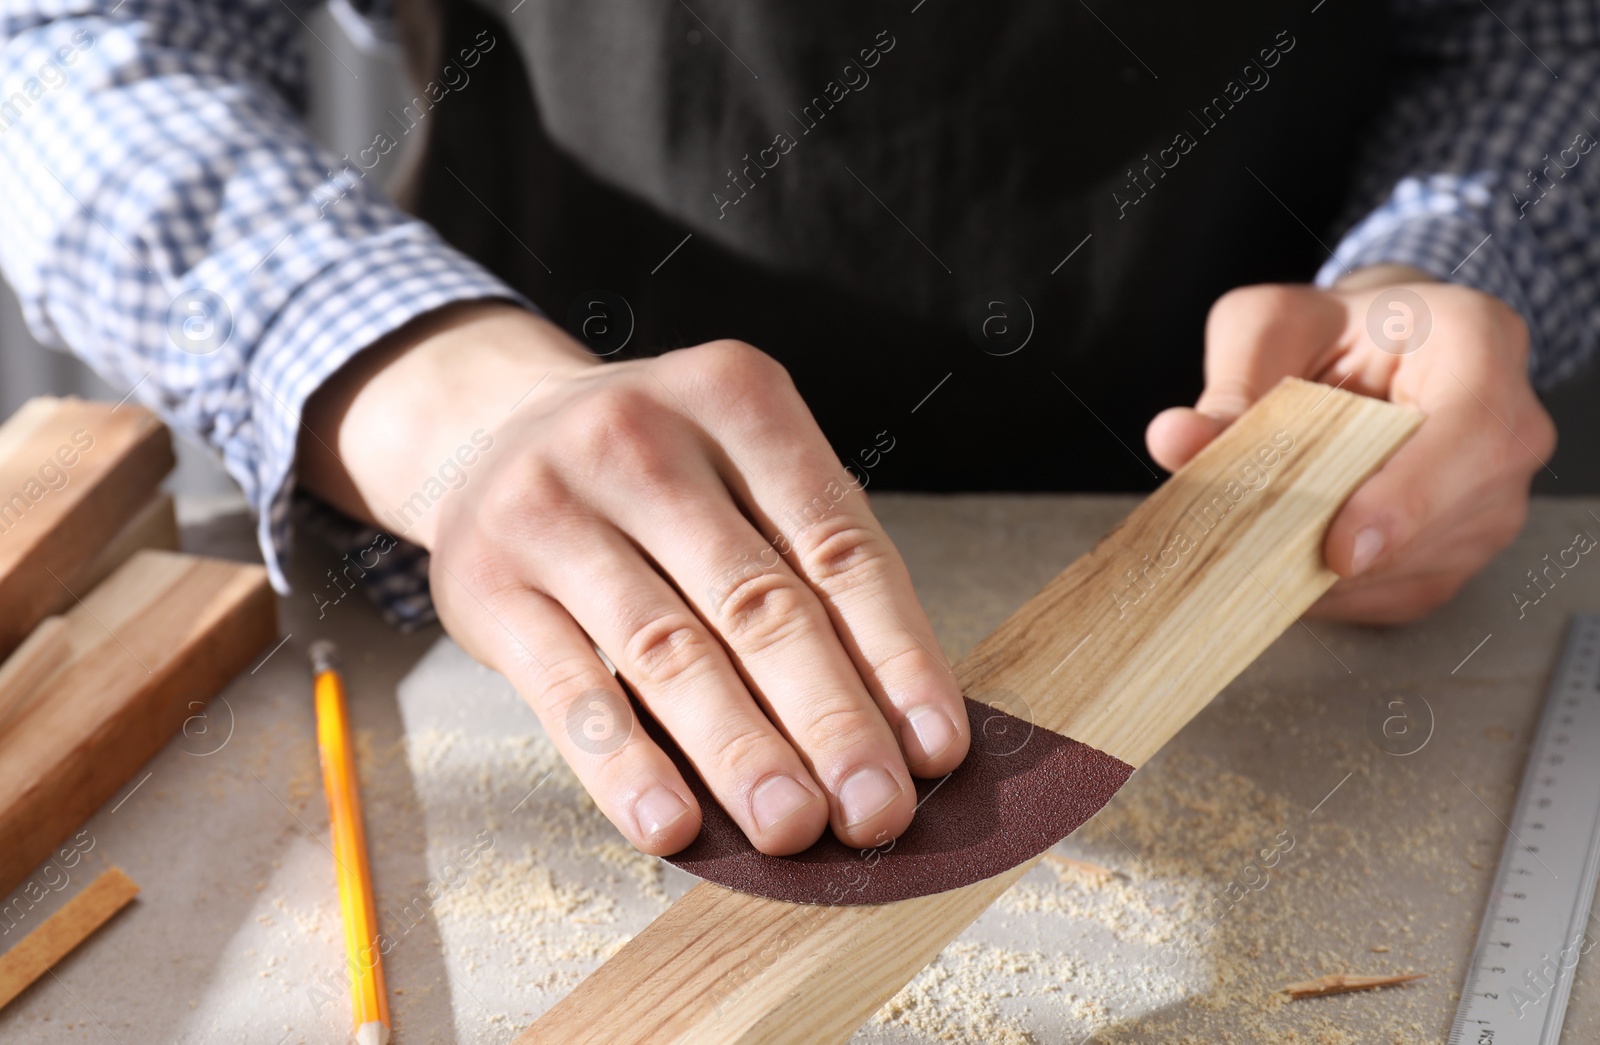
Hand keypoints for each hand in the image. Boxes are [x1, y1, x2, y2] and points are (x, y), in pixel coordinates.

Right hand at [300, 303, 968, 855]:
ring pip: (669, 651)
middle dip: (830, 719)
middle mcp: (642, 439)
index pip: (837, 542)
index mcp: (734, 398)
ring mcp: (553, 506)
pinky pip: (568, 688)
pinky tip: (669, 824)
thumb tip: (900, 727)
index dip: (896, 653)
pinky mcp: (486, 582)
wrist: (486, 431)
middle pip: (759, 601)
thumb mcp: (738, 475)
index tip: (938, 749)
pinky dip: (624, 764)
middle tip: (876, 811)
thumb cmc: (653, 478)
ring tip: (792, 828)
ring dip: (740, 752)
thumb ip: (808, 571)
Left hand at [1145, 267, 1555, 622]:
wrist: (1376, 350)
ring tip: (1259, 542)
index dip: (1406, 498)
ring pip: (1418, 568)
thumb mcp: (1268, 327)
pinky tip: (1286, 562)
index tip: (1342, 547)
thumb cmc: (1331, 330)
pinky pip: (1398, 595)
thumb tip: (1176, 440)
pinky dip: (1335, 593)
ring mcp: (1494, 502)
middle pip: (1444, 518)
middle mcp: (1510, 430)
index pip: (1470, 434)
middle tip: (1254, 553)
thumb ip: (1229, 379)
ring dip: (1330, 573)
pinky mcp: (1461, 553)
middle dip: (1344, 545)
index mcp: (1478, 345)